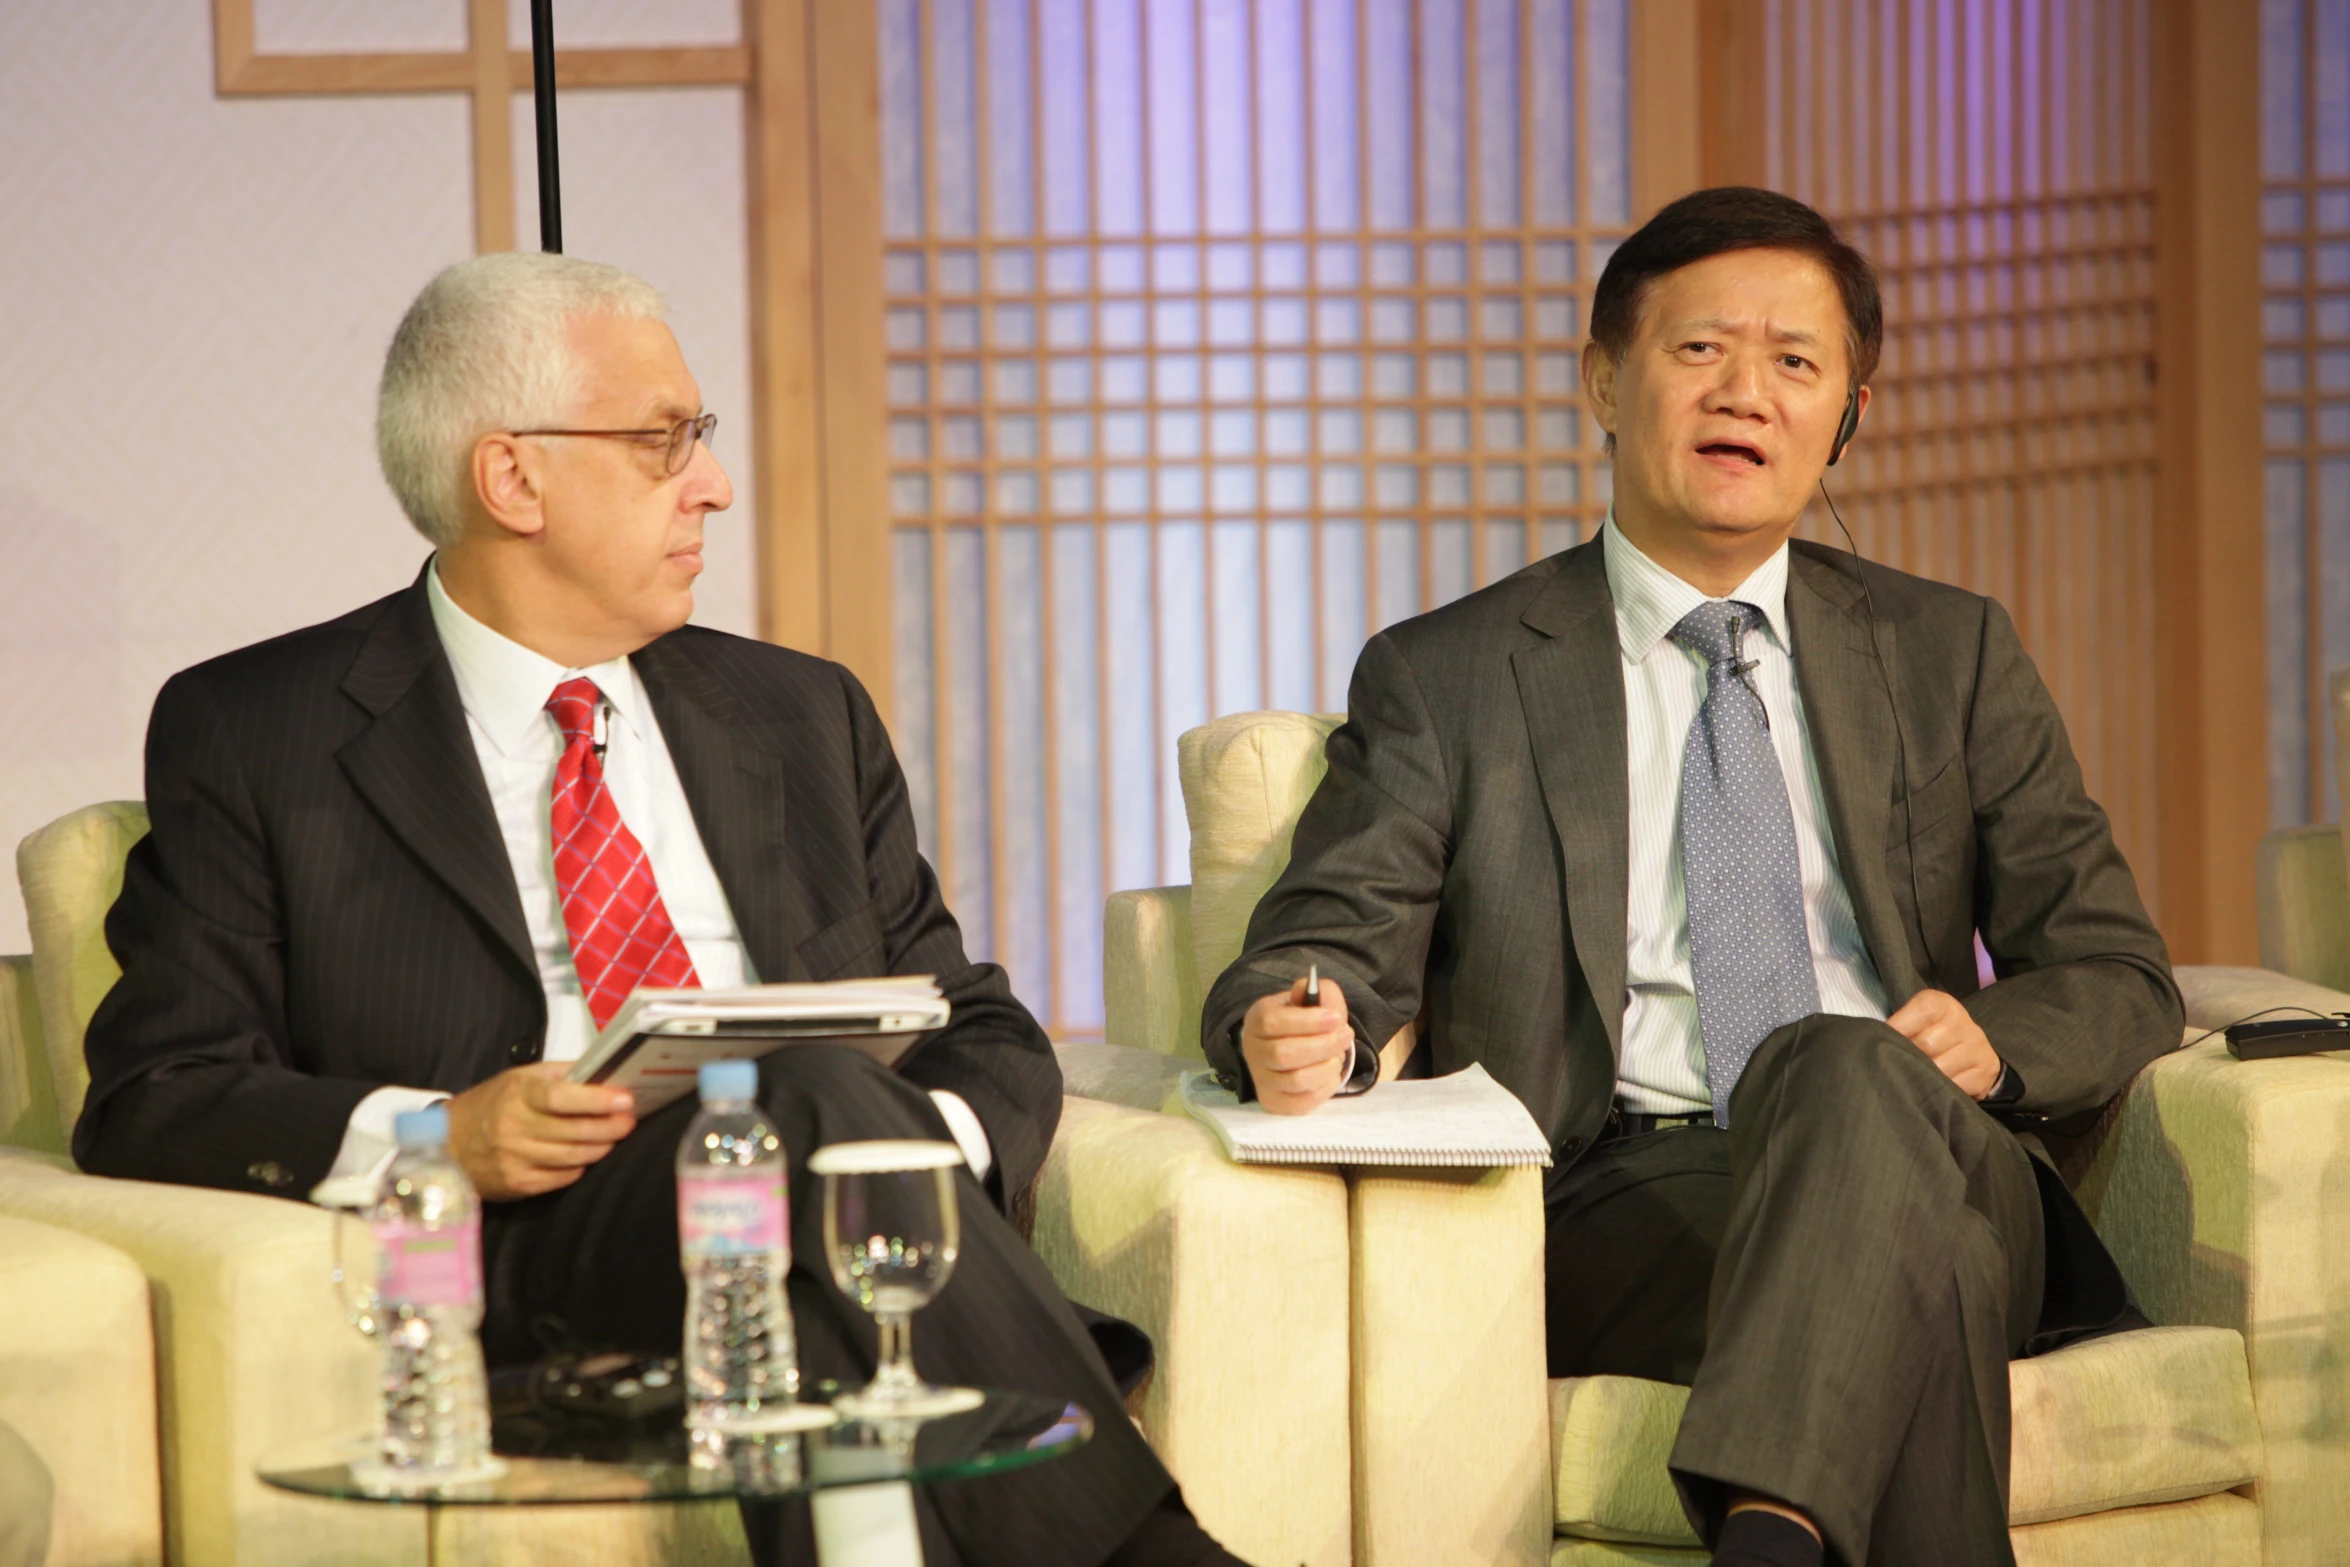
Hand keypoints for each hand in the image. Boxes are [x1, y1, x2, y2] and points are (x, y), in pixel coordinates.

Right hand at [445, 1063, 637, 1200]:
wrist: (446, 1143)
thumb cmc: (491, 1104)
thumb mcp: (519, 1078)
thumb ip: (560, 1075)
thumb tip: (603, 1073)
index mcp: (517, 1094)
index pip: (560, 1097)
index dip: (597, 1100)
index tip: (625, 1100)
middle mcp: (514, 1127)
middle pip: (574, 1131)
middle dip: (610, 1127)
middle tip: (629, 1122)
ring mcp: (515, 1158)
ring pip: (573, 1157)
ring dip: (601, 1148)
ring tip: (613, 1138)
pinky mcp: (517, 1183)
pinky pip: (562, 1178)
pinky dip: (580, 1167)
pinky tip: (585, 1156)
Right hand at [1239, 975, 1354, 1115]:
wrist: (1293, 1045)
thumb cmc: (1304, 1021)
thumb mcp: (1311, 998)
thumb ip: (1316, 990)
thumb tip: (1307, 990)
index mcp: (1256, 1020)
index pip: (1272, 1022)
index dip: (1308, 1022)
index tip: (1335, 1018)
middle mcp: (1253, 1051)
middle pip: (1284, 1054)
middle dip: (1323, 1045)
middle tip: (1346, 1036)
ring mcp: (1261, 1080)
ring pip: (1296, 1080)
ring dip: (1326, 1067)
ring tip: (1337, 1056)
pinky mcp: (1274, 1102)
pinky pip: (1303, 1102)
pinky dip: (1325, 1087)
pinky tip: (1330, 1073)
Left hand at [1885, 988, 2004, 1099]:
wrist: (1973, 1055)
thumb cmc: (1933, 1036)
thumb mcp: (1917, 1022)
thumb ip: (1901, 1025)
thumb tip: (1875, 1039)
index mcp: (1944, 1005)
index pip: (1923, 1010)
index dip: (1900, 1027)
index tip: (1884, 1040)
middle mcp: (1964, 1023)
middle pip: (1927, 1043)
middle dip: (1909, 1056)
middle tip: (1900, 1063)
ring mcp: (1977, 1048)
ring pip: (1940, 1068)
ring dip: (1923, 1076)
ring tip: (1916, 1076)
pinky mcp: (1984, 1072)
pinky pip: (1955, 1085)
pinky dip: (1940, 1090)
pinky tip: (1935, 1086)